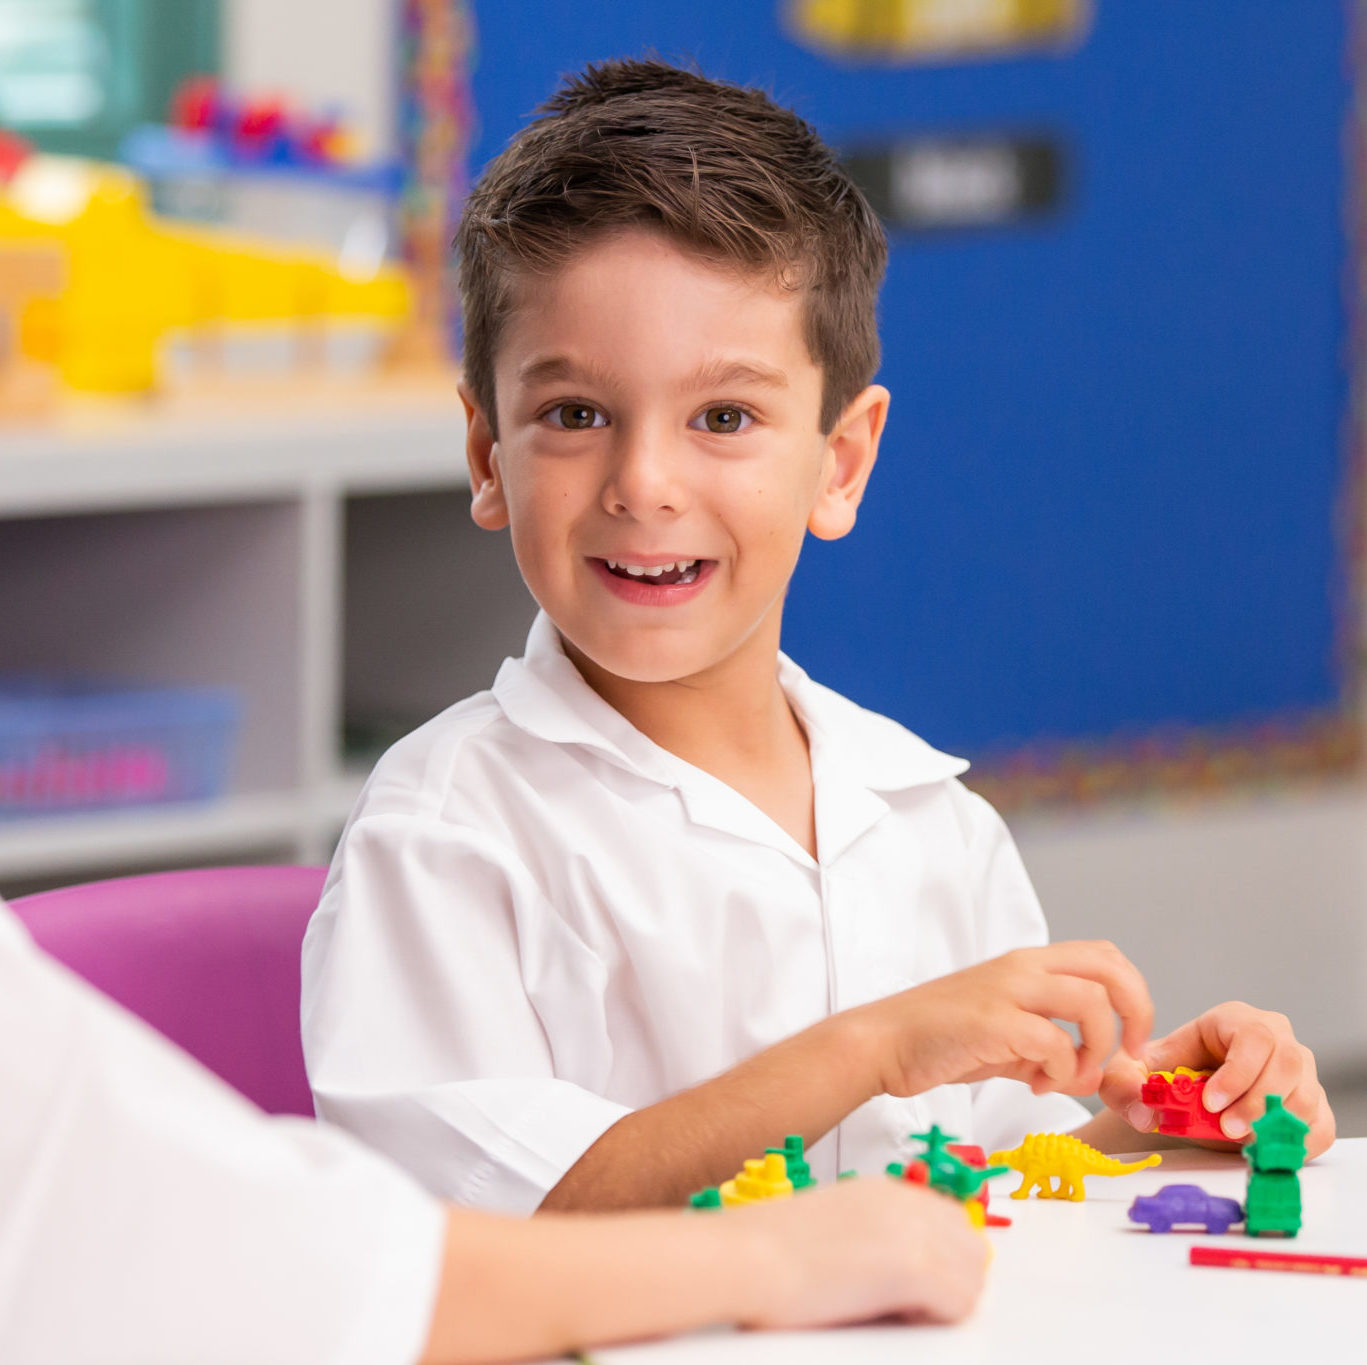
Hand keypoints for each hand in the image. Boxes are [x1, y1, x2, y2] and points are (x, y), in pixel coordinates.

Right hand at [735, 1178, 988, 1327]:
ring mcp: (912, 1231)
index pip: (950, 1224)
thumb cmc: (767, 1250)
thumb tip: (891, 1270)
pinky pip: (958, 1305)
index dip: (940, 1263)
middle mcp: (904, 1202)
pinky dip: (933, 1321)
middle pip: (971, 1248)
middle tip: (909, 1308)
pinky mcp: (913, 1267)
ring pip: (972, 1278)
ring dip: (943, 1305)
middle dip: (950, 1284)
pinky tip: (890, 1318)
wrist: (743, 1256)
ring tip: (895, 1314)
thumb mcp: (830, 1225)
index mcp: (884, 1191)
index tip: (918, 1290)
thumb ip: (870, 1236)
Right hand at [846, 940, 1151, 1101]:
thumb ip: (1052, 1050)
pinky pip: (1055, 1043)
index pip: (1105, 957)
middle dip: (1136, 1012)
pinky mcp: (993, 1021)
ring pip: (1091, 1002)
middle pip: (1110, 967)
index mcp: (1029, 963)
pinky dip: (1062, 1072)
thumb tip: (1092, 1075)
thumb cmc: (940, 1038)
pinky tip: (1039, 1086)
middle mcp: (1023, 966)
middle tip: (1126, 1053)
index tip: (1131, 1041)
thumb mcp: (1007, 1037)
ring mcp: (1007, 990)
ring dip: (1095, 1050)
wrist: (885, 1042)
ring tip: (1070, 1077)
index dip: (1135, 996)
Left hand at [1098, 1002, 1334, 1157]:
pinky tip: (1265, 1148)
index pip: (1252, 1036)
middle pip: (1287, 1062)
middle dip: (1257, 1100)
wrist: (1187, 1101)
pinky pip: (1319, 1124)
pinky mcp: (1311, 1104)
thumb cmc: (1167, 1076)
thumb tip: (1142, 1112)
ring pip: (1306, 1093)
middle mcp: (1275, 1039)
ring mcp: (1299, 1072)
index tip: (1210, 1102)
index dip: (1237, 1072)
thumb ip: (1124, 1084)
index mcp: (1234, 1020)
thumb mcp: (1135, 1073)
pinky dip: (1297, 1142)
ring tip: (1241, 1140)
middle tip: (1227, 1129)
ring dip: (1277, 1122)